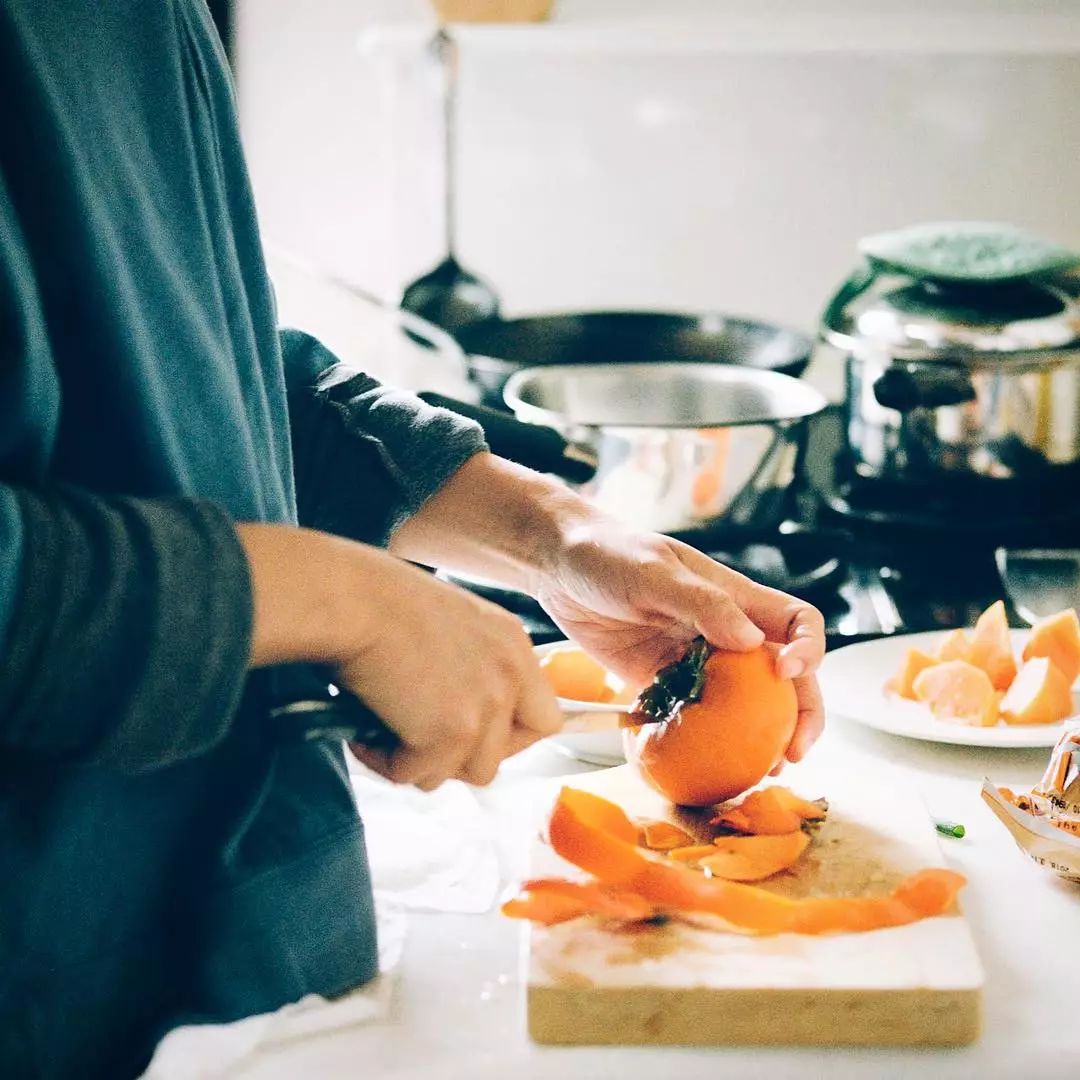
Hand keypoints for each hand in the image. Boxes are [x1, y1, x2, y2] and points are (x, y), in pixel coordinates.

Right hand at [237, 524, 561, 788]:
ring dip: (423, 762)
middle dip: (462, 758)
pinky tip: (364, 732)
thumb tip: (451, 711)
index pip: (544, 719)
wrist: (354, 600)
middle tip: (420, 740)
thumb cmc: (379, 602)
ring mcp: (485, 707)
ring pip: (465, 774)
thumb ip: (470, 666)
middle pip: (506, 756)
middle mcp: (509, 676)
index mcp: (512, 645)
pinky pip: (418, 775)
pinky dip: (386, 762)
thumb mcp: (450, 625)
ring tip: (385, 732)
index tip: (470, 737)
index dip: (508, 738)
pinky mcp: (451, 733)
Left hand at [532, 518, 825, 763]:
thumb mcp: (654, 572)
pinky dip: (705, 742)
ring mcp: (693, 660)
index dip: (808, 648)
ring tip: (762, 772)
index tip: (787, 673)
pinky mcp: (661, 682)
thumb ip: (701, 603)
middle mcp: (723, 632)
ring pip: (744, 703)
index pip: (796, 622)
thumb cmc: (608, 553)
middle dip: (801, 713)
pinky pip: (693, 716)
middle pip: (782, 676)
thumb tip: (751, 642)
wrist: (557, 567)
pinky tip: (703, 765)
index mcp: (734, 597)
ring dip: (759, 738)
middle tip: (792, 753)